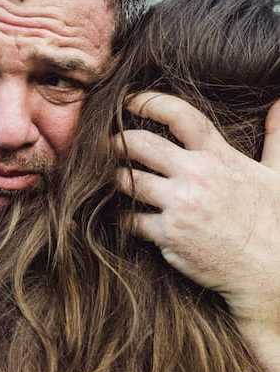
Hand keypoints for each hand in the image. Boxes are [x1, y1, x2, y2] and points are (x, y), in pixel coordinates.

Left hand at [116, 92, 279, 328]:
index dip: (150, 102)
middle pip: (140, 144)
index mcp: (220, 157)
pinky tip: (125, 216)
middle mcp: (197, 176)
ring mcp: (180, 206)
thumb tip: (278, 103)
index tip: (130, 99)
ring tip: (114, 179)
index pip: (181, 116)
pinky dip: (123, 218)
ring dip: (116, 179)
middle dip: (117, 141)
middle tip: (108, 144)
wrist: (271, 271)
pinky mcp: (168, 235)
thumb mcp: (279, 174)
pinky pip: (130, 220)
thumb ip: (277, 136)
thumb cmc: (275, 222)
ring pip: (127, 181)